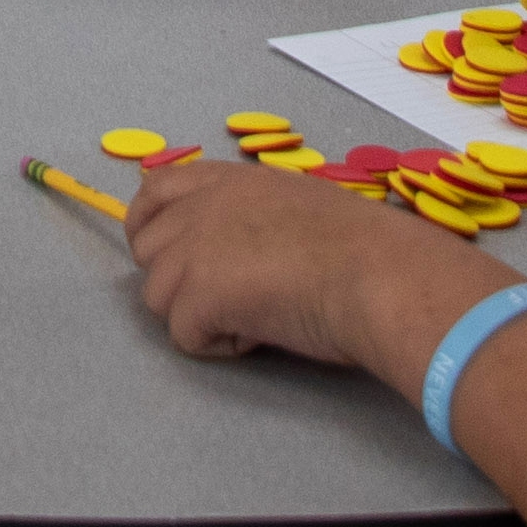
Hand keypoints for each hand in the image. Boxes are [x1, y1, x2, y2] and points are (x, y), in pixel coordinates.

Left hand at [126, 156, 489, 372]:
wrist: (378, 273)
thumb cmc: (360, 246)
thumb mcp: (295, 203)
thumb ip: (252, 215)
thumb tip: (239, 245)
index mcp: (226, 180)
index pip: (155, 190)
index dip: (150, 224)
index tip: (168, 253)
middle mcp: (199, 207)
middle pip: (148, 252)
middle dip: (178, 279)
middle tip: (229, 297)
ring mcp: (192, 250)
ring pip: (160, 298)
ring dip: (201, 316)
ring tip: (257, 316)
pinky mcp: (198, 295)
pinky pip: (185, 336)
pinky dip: (221, 345)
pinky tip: (262, 335)